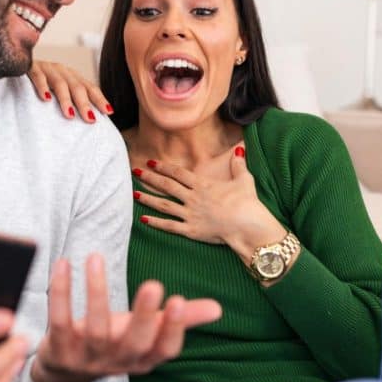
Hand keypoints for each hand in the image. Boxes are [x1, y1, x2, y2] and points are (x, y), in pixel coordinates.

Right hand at [27, 60, 112, 122]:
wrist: (14, 64)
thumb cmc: (38, 87)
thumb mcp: (57, 92)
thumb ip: (71, 101)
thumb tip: (88, 121)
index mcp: (72, 76)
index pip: (89, 87)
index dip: (99, 99)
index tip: (108, 112)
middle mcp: (62, 71)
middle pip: (77, 87)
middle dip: (85, 104)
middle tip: (90, 119)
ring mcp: (47, 68)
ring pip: (60, 83)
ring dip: (66, 100)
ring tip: (69, 115)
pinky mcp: (31, 68)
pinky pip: (38, 77)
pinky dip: (43, 87)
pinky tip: (46, 99)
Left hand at [31, 254, 221, 381]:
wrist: (66, 369)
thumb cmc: (117, 340)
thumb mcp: (148, 332)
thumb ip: (181, 319)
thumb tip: (217, 308)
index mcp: (144, 357)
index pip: (164, 349)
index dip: (173, 329)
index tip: (178, 301)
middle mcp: (118, 361)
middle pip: (134, 342)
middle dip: (144, 315)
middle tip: (154, 284)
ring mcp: (87, 357)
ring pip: (94, 328)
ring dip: (96, 292)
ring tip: (96, 257)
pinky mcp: (59, 349)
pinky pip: (59, 320)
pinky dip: (60, 292)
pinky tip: (64, 264)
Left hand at [134, 146, 286, 262]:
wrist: (247, 225)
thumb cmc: (247, 203)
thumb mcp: (244, 180)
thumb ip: (238, 165)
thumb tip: (240, 150)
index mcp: (203, 185)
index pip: (178, 173)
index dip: (163, 167)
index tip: (151, 161)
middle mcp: (193, 198)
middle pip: (166, 186)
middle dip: (150, 178)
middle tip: (135, 171)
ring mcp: (190, 214)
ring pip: (164, 205)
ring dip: (148, 198)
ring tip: (133, 193)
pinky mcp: (191, 231)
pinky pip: (170, 226)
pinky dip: (156, 223)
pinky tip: (143, 219)